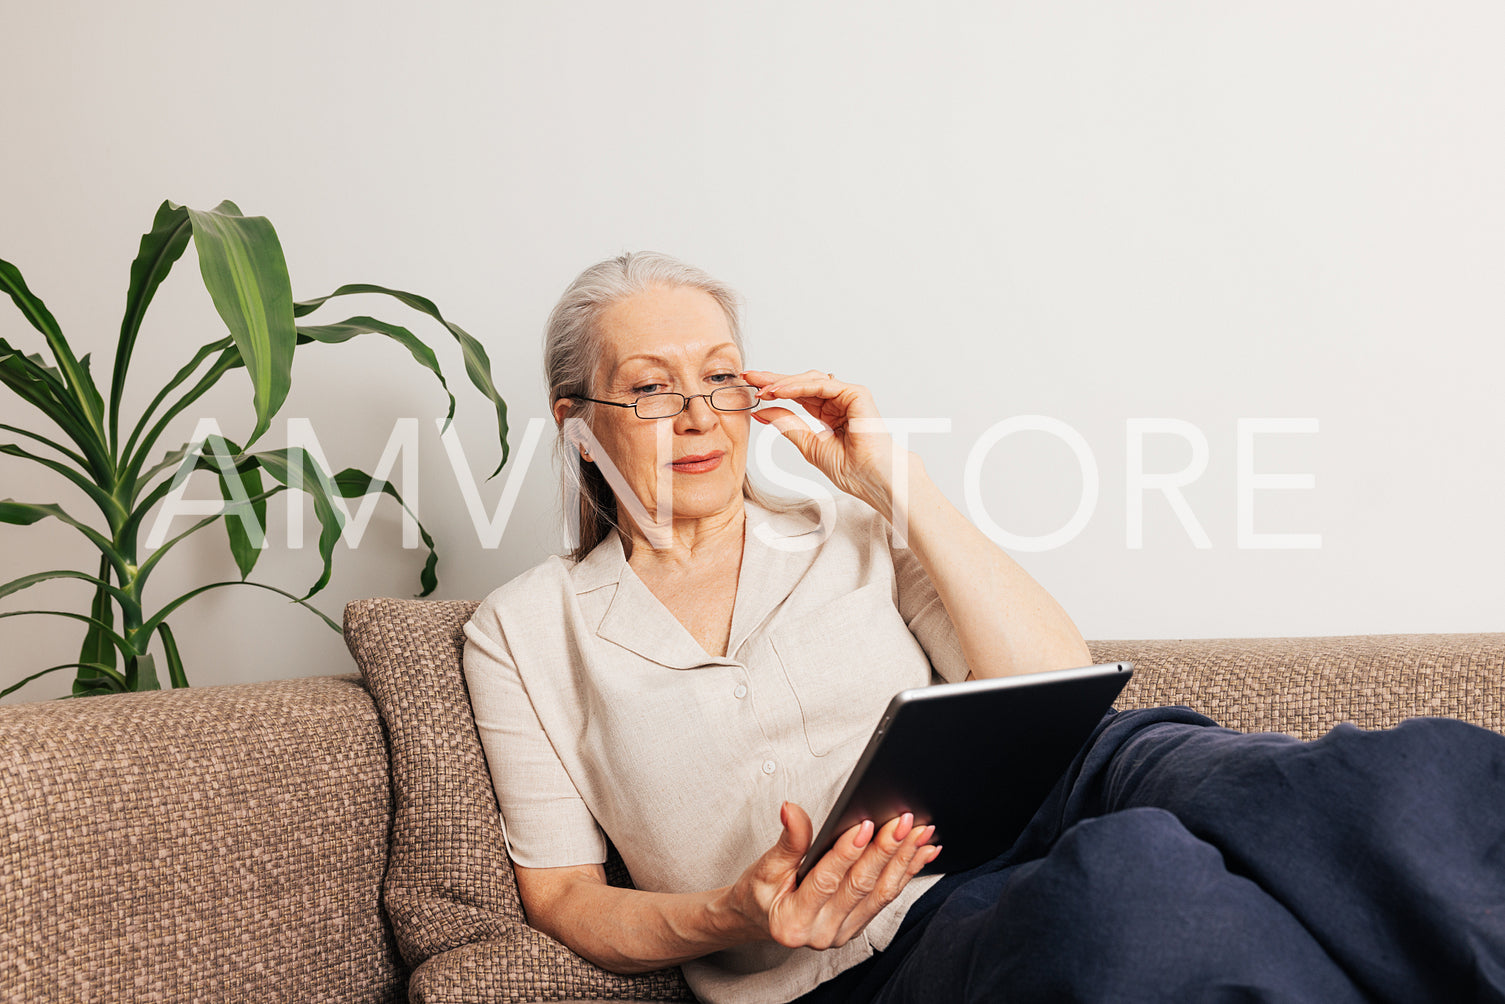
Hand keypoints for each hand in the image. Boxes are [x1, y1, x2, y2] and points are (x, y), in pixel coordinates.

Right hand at [720, 801, 940, 950]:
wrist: (759, 919)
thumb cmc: (760, 891)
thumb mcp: (766, 865)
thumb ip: (788, 840)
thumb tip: (792, 810)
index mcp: (793, 921)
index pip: (827, 881)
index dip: (847, 852)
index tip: (866, 825)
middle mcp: (820, 933)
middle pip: (860, 886)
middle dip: (885, 851)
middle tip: (904, 822)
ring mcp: (842, 934)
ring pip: (880, 893)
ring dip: (903, 860)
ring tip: (921, 834)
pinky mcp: (857, 927)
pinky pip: (885, 898)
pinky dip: (905, 873)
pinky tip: (921, 853)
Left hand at [741, 369, 900, 514]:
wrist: (871, 479)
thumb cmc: (850, 469)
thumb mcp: (808, 444)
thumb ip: (787, 424)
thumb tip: (761, 410)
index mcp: (828, 413)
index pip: (797, 395)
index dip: (773, 390)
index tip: (750, 387)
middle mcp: (838, 401)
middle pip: (801, 383)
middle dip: (774, 380)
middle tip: (749, 377)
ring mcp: (848, 395)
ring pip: (810, 381)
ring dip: (783, 383)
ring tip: (761, 389)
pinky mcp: (856, 394)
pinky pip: (822, 385)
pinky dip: (799, 386)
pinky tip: (779, 391)